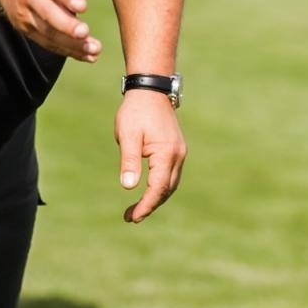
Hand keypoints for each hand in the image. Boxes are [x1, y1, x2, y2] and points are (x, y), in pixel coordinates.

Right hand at [0, 0, 125, 61]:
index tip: (83, 6)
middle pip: (46, 12)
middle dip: (65, 25)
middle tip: (86, 34)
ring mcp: (25, 13)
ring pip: (47, 31)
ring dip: (70, 44)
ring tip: (94, 50)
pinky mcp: (26, 28)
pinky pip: (46, 42)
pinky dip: (67, 51)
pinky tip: (87, 56)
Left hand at [114, 90, 186, 222]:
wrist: (150, 90)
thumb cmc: (136, 111)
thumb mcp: (128, 135)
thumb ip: (129, 161)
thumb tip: (128, 187)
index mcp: (166, 153)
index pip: (157, 188)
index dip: (146, 205)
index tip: (132, 217)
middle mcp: (177, 155)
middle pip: (166, 190)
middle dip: (150, 206)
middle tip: (130, 217)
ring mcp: (179, 153)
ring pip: (170, 184)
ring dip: (155, 198)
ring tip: (136, 210)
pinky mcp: (176, 150)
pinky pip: (170, 175)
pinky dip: (160, 188)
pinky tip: (147, 192)